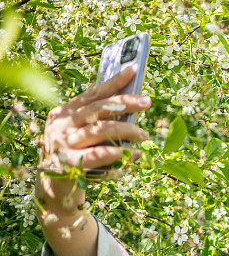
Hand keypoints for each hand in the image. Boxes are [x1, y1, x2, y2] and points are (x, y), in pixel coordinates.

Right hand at [35, 65, 150, 214]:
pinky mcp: (67, 163)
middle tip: (146, 102)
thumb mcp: (82, 131)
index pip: (92, 93)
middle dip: (124, 103)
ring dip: (125, 131)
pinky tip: (135, 154)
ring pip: (99, 131)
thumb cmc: (75, 153)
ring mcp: (62, 143)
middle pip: (97, 109)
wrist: (54, 185)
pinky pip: (96, 156)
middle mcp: (61, 124)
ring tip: (144, 134)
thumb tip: (129, 103)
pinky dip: (118, 154)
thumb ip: (98, 119)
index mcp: (65, 112)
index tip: (133, 70)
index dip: (113, 82)